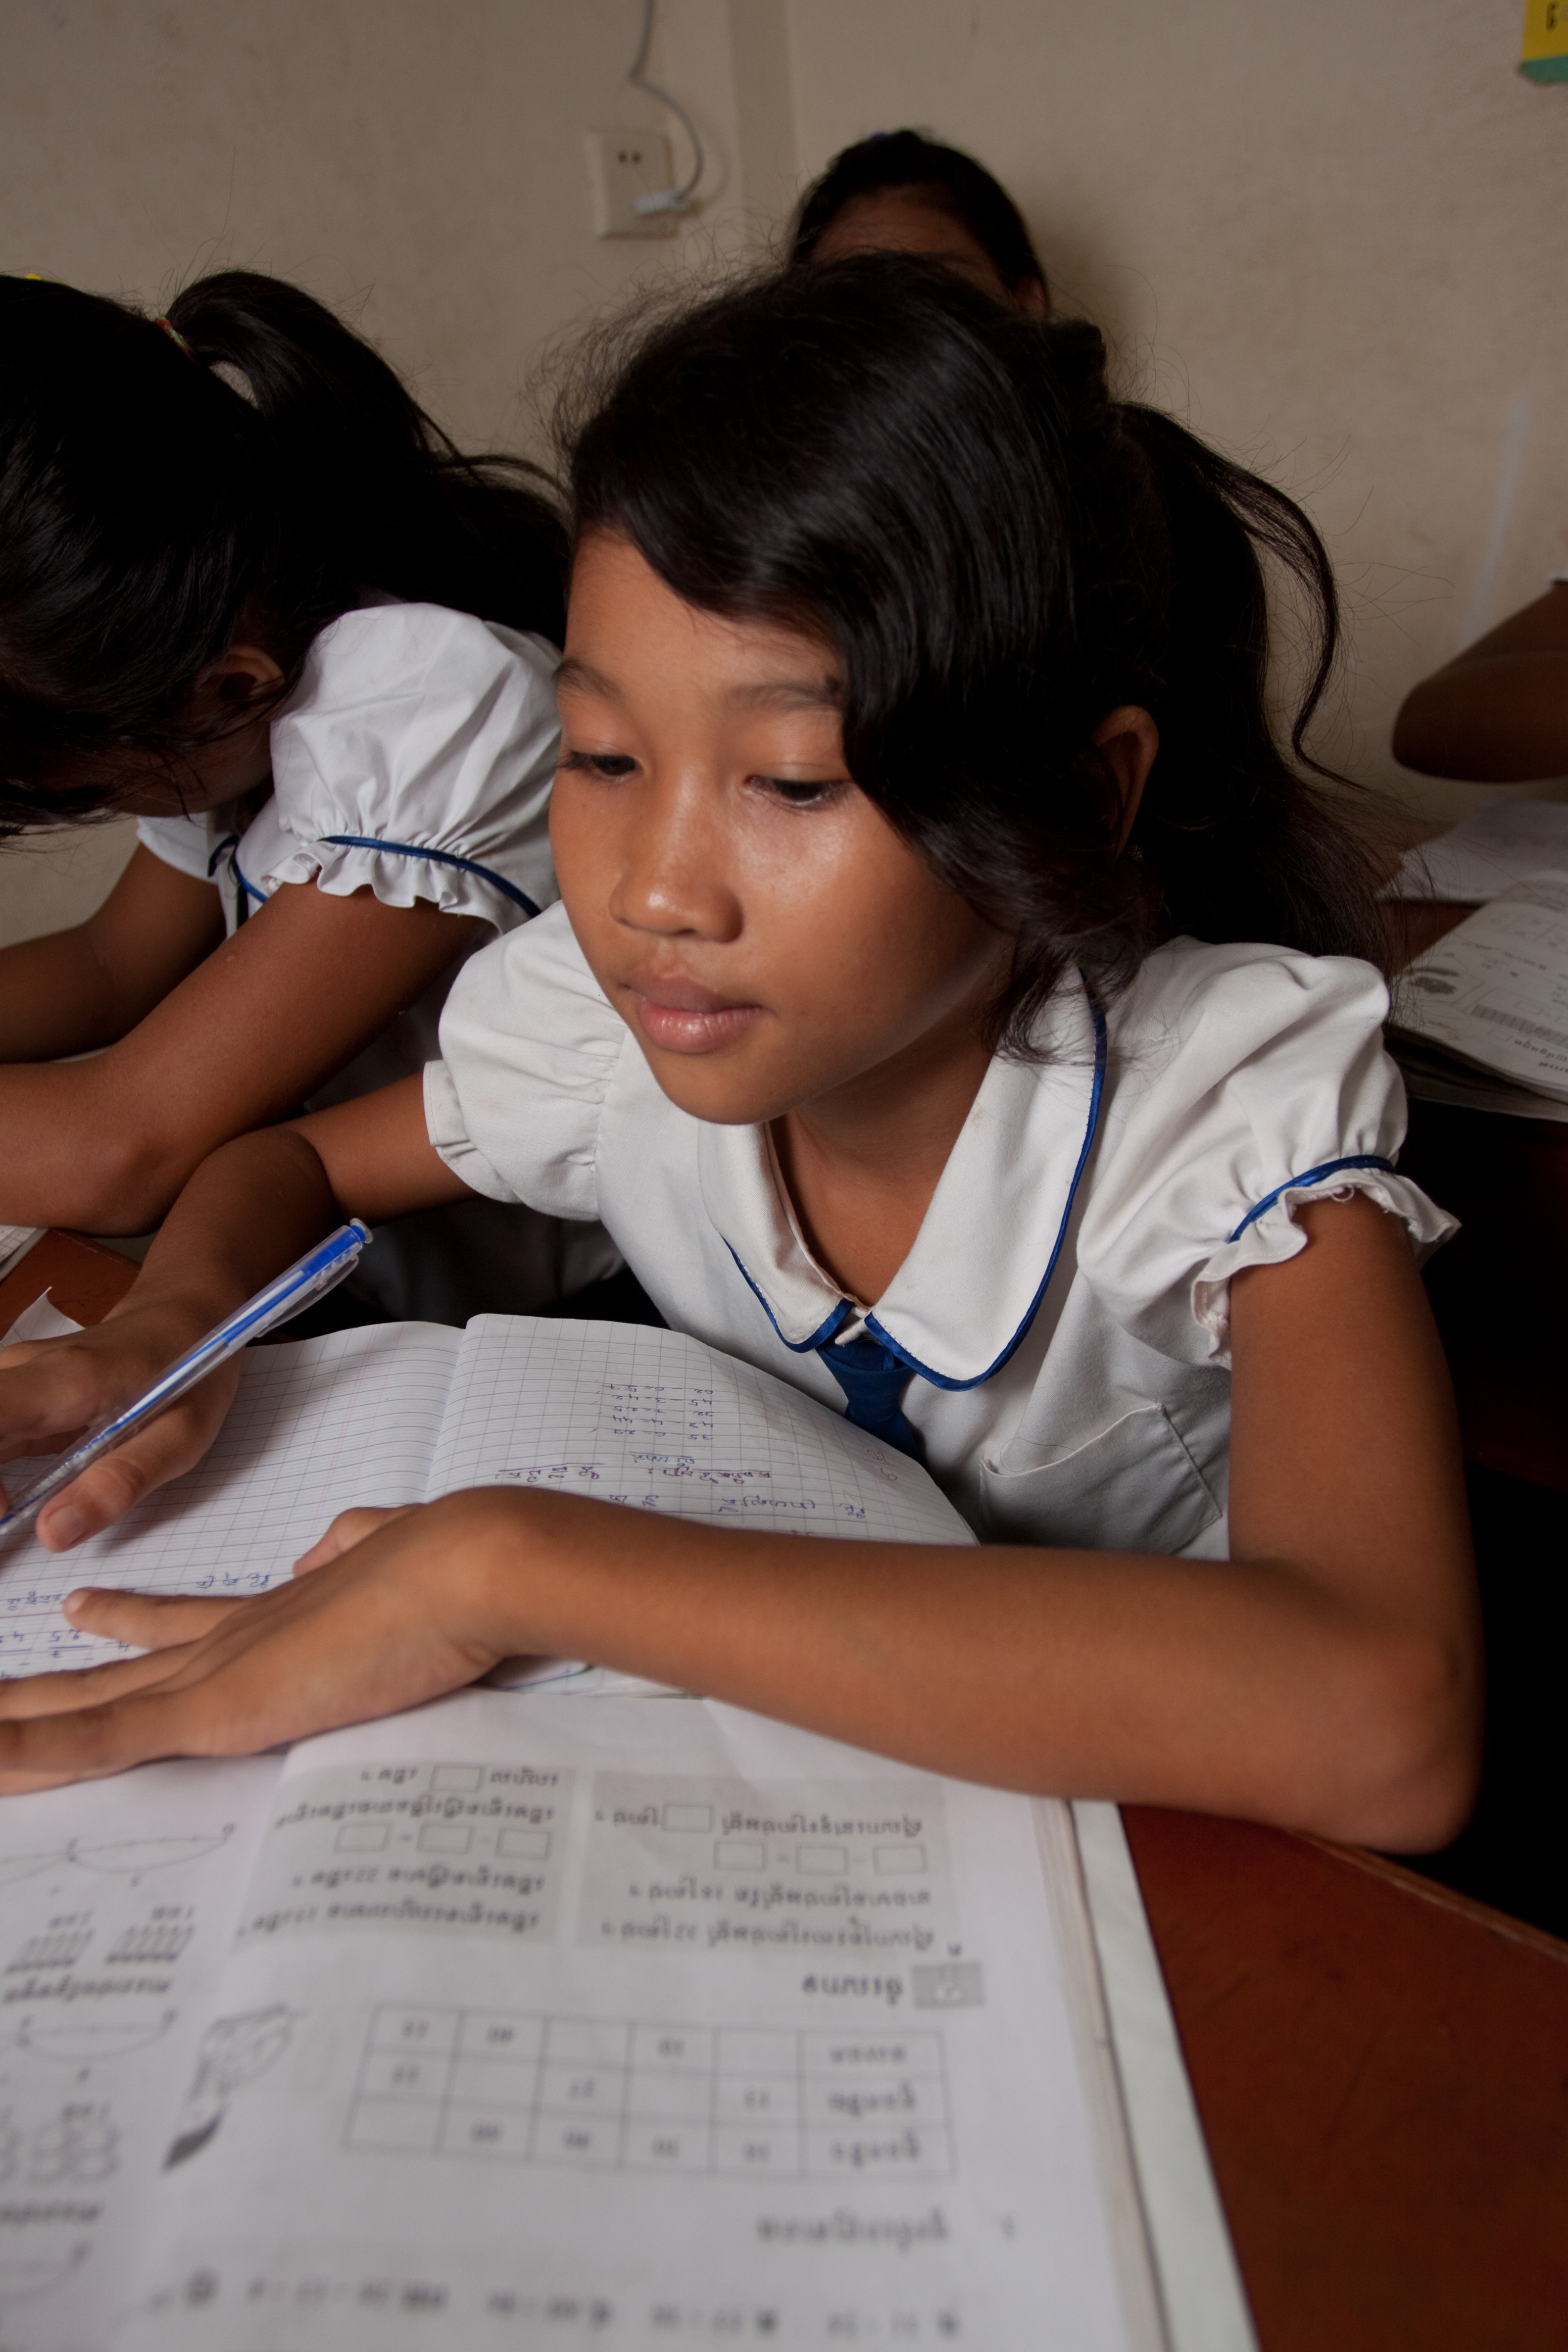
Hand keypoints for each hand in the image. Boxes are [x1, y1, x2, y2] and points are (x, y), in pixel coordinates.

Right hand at [0, 1314, 240, 1551]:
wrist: (185, 1317)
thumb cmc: (190, 1373)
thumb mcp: (180, 1436)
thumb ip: (120, 1483)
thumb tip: (53, 1533)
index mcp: (59, 1380)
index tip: (2, 1511)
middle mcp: (21, 1375)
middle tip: (9, 1534)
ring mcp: (14, 1384)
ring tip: (10, 1525)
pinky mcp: (16, 1400)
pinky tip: (10, 1505)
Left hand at [0, 1492, 521, 1792]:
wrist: (467, 1566)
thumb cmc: (455, 1571)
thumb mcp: (397, 1552)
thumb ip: (355, 1543)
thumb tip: (320, 1547)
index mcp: (277, 1613)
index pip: (182, 1624)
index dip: (129, 1618)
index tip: (83, 1609)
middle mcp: (231, 1641)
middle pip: (113, 1671)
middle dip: (47, 1687)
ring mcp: (214, 1674)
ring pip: (84, 1708)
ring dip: (18, 1720)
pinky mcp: (212, 1708)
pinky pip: (99, 1739)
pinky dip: (32, 1750)